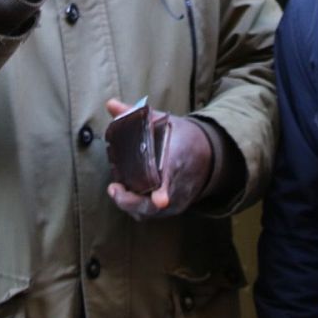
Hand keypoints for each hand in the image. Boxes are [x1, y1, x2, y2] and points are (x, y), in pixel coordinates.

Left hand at [104, 98, 213, 220]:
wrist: (207, 155)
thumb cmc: (179, 136)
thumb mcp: (161, 121)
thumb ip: (133, 115)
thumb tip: (110, 104)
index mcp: (178, 158)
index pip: (171, 176)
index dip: (164, 190)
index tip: (161, 200)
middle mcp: (180, 183)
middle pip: (156, 203)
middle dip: (132, 200)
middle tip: (115, 188)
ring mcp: (178, 199)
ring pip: (151, 211)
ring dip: (131, 204)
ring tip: (117, 190)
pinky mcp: (174, 208)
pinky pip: (152, 213)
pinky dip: (137, 207)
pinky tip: (126, 195)